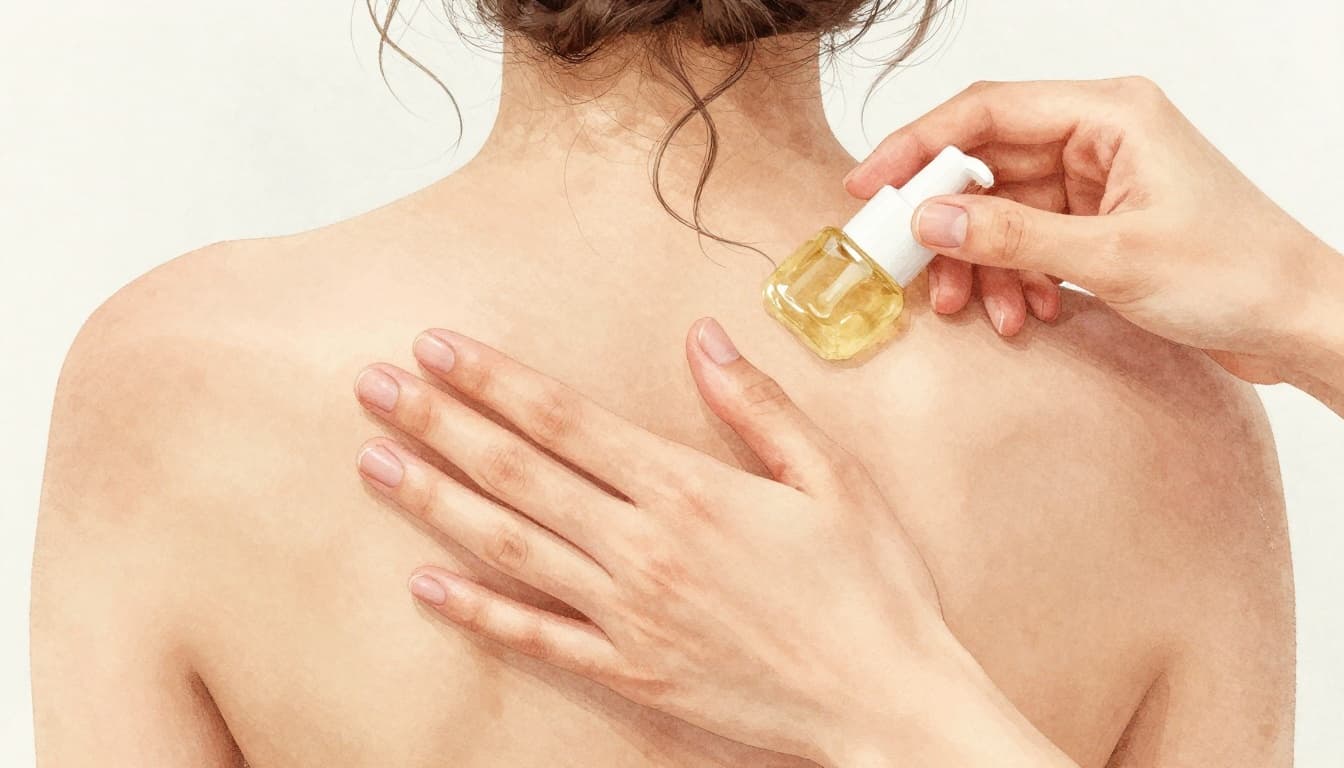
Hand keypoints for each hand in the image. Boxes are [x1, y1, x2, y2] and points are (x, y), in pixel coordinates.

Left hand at [352, 320, 1071, 767]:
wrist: (884, 698)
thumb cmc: (869, 585)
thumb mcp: (831, 477)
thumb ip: (757, 405)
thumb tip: (703, 336)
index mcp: (690, 488)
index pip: (566, 419)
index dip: (495, 379)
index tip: (438, 347)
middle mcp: (644, 546)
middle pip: (518, 472)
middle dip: (438, 424)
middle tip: (372, 387)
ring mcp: (629, 613)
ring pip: (509, 546)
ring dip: (435, 502)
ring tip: (375, 463)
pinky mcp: (630, 670)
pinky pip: (537, 636)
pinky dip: (476, 611)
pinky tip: (424, 584)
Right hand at [846, 77, 1343, 397]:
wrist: (1299, 323)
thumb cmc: (1238, 274)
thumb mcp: (1113, 258)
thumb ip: (1013, 237)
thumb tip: (928, 220)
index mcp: (1109, 114)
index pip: (986, 112)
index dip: (916, 146)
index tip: (869, 187)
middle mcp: (1098, 139)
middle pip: (986, 165)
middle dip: (945, 223)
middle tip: (907, 266)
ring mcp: (1098, 184)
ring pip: (1001, 212)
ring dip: (979, 262)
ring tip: (973, 308)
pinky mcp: (1099, 225)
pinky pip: (1028, 243)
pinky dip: (1012, 278)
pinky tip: (1022, 314)